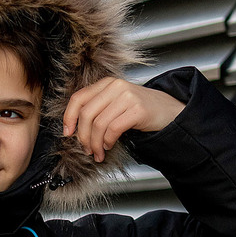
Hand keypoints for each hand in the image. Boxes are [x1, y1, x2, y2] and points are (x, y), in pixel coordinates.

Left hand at [63, 77, 183, 161]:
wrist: (167, 110)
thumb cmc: (138, 110)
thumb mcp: (114, 104)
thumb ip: (97, 110)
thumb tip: (75, 130)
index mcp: (106, 84)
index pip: (78, 98)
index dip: (69, 117)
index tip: (67, 133)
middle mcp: (115, 86)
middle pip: (87, 114)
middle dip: (83, 137)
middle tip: (87, 149)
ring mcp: (127, 96)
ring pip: (99, 125)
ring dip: (95, 144)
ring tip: (99, 153)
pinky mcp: (137, 109)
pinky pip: (113, 129)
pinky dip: (108, 142)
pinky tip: (109, 146)